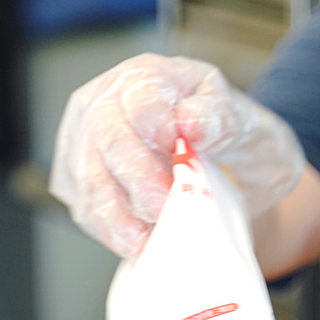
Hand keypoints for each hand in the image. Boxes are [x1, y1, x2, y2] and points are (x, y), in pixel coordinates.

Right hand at [49, 53, 304, 256]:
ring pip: (89, 177)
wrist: (219, 162)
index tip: (178, 147)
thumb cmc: (223, 134)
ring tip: (148, 238)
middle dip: (136, 177)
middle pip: (107, 136)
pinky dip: (110, 230)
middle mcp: (107, 101)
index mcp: (148, 76)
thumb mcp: (240, 118)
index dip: (156, 123)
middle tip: (162, 206)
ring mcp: (85, 140)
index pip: (141, 95)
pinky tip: (136, 243)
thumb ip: (219, 116)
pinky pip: (85, 207)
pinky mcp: (78, 180)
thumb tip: (190, 123)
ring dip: (118, 213)